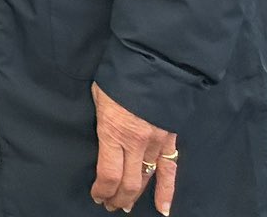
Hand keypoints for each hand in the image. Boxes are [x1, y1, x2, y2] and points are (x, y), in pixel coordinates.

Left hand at [91, 83, 177, 212]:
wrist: (152, 64)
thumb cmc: (118, 78)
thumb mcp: (98, 97)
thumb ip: (102, 120)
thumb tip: (101, 133)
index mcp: (113, 132)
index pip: (108, 174)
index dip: (102, 190)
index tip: (96, 195)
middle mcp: (135, 143)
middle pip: (127, 182)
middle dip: (117, 197)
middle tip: (109, 204)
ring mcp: (155, 143)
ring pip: (146, 180)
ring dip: (135, 196)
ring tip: (125, 207)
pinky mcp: (170, 140)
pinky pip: (170, 171)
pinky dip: (167, 191)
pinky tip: (163, 209)